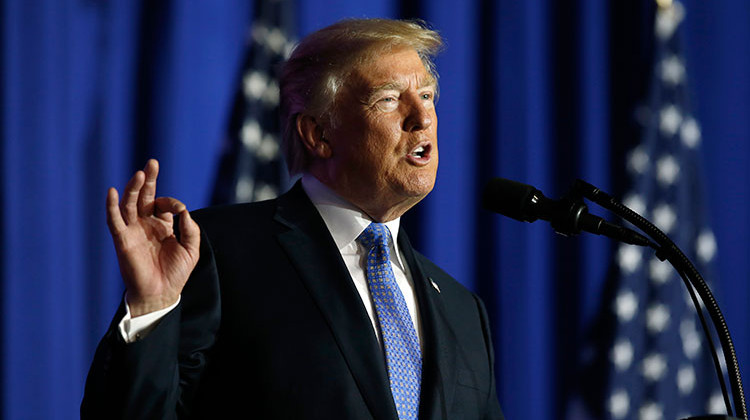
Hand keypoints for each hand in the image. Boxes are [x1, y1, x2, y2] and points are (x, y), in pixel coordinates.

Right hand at [106, 159, 200, 316]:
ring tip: (139, 173)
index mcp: (162, 226)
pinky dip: (112, 206)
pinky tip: (113, 192)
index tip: (179, 210)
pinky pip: (114, 221)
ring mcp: (133, 231)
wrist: (162, 294)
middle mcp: (146, 226)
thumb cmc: (176, 274)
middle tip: (152, 163)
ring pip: (130, 205)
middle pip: (144, 197)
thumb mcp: (191, 249)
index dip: (171, 202)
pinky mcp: (123, 240)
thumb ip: (190, 228)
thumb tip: (183, 210)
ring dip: (133, 188)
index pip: (163, 205)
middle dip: (148, 180)